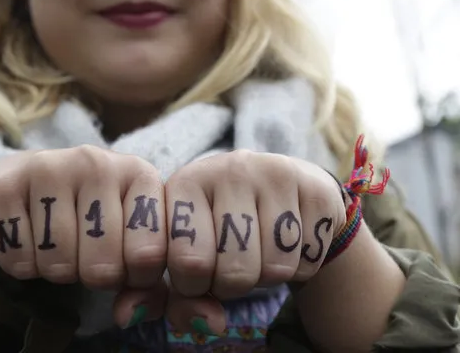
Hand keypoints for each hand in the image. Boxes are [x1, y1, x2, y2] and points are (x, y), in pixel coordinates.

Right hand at [0, 145, 167, 292]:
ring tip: (54, 244)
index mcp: (138, 173)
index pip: (150, 253)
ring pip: (59, 263)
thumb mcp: (125, 241)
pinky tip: (25, 237)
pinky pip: (21, 260)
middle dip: (93, 276)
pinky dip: (22, 265)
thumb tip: (132, 316)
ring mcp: (48, 168)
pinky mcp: (3, 187)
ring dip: (55, 270)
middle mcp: (96, 162)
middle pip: (105, 264)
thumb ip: (145, 282)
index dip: (137, 277)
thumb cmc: (82, 219)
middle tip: (84, 254)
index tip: (126, 265)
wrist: (15, 188)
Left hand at [161, 150, 345, 333]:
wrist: (275, 189)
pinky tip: (287, 244)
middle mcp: (229, 169)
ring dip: (266, 278)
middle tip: (229, 267)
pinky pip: (309, 260)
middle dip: (231, 287)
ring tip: (258, 253)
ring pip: (275, 268)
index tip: (195, 275)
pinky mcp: (315, 189)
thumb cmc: (219, 230)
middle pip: (233, 270)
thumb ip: (180, 299)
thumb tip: (208, 325)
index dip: (191, 286)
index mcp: (186, 183)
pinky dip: (299, 268)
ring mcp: (274, 174)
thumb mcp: (188, 255)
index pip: (185, 260)